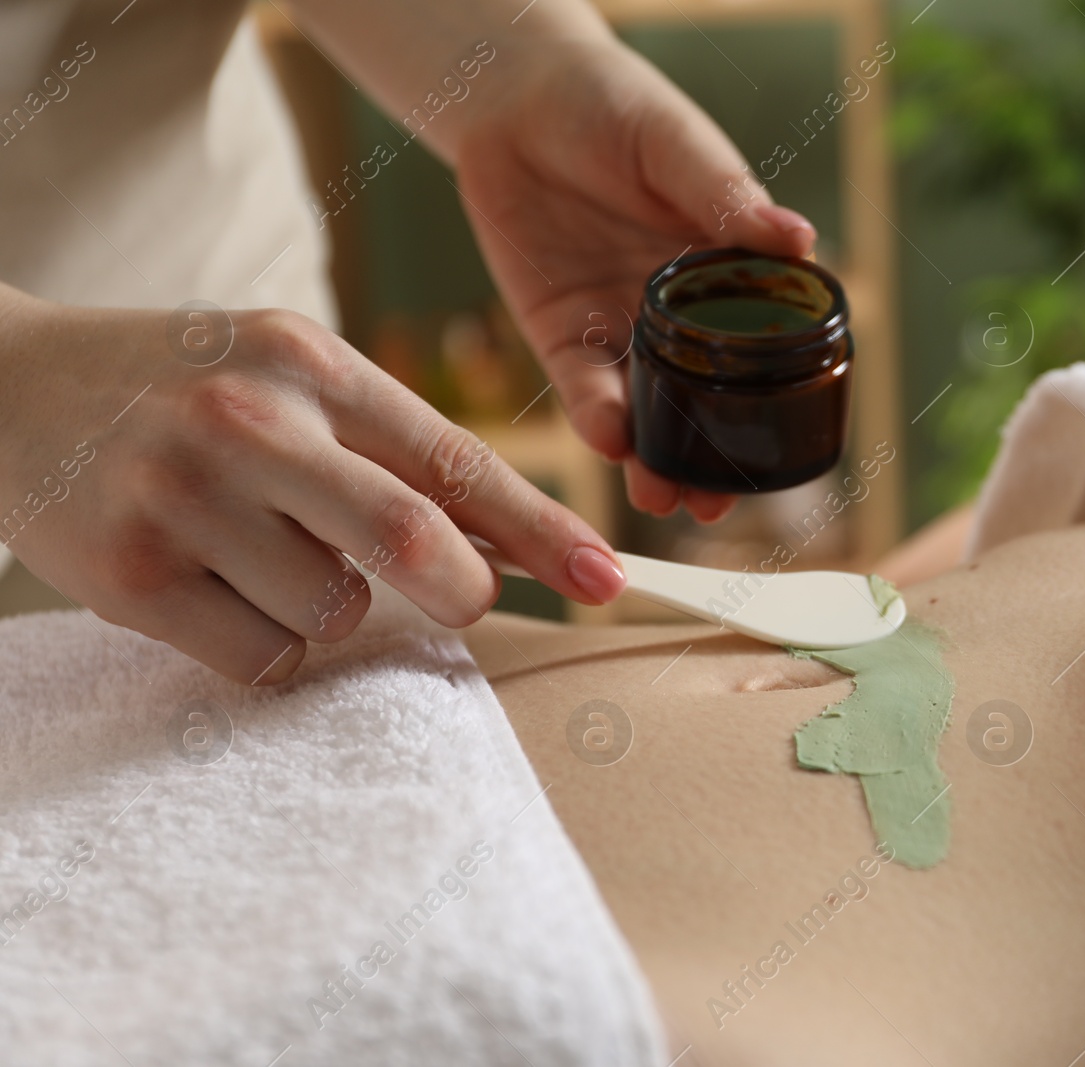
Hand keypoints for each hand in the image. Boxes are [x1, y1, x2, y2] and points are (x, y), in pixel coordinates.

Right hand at [0, 290, 625, 684]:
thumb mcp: (285, 372)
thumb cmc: (179, 385)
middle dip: (465, 588)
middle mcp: (250, 422)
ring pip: (334, 611)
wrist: (4, 384)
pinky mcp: (126, 575)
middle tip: (464, 596)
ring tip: (262, 551)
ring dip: (330, 604)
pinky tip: (212, 584)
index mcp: (309, 360)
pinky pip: (260, 656)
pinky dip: (264, 640)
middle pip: (411, 539)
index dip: (544, 529)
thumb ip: (386, 448)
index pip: (455, 460)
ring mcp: (182, 498)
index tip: (608, 578)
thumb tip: (505, 543)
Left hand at [453, 34, 816, 520]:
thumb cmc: (610, 105)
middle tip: (714, 502)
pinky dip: (596, 413)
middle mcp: (677, 313)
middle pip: (703, 400)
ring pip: (644, 408)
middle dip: (709, 457)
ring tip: (663, 493)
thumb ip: (726, 197)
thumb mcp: (675, 147)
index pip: (762, 352)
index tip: (782, 453)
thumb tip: (799, 241)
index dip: (773, 407)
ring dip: (652, 454)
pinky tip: (610, 437)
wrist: (513, 95)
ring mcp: (618, 326)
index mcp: (725, 272)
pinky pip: (580, 384)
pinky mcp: (558, 332)